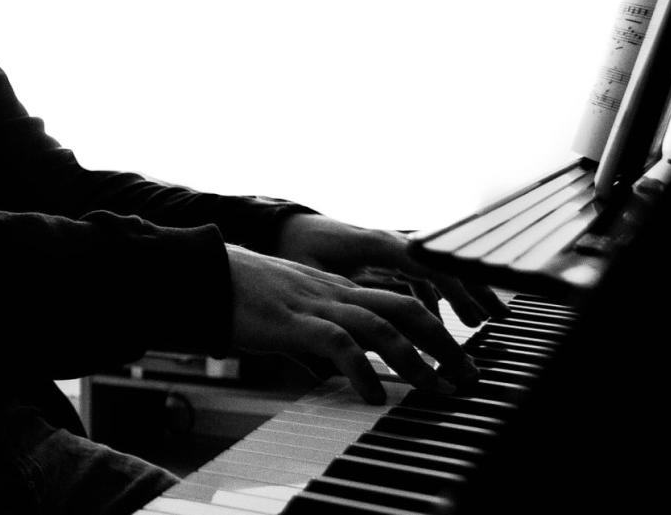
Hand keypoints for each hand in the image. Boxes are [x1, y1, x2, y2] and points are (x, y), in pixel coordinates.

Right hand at [227, 245, 478, 403]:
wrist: (203, 274)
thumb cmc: (241, 296)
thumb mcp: (288, 316)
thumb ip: (313, 340)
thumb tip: (327, 371)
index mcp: (335, 289)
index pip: (397, 300)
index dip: (434, 325)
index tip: (457, 356)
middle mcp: (333, 292)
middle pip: (404, 307)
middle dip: (442, 341)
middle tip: (467, 375)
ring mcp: (315, 304)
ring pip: (381, 324)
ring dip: (416, 359)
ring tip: (437, 389)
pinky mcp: (292, 321)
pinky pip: (337, 343)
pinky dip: (361, 370)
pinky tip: (373, 396)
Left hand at [274, 213, 506, 326]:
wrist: (283, 227)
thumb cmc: (295, 248)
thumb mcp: (310, 275)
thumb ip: (334, 301)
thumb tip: (355, 342)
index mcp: (379, 244)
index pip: (431, 264)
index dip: (456, 289)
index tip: (475, 318)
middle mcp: (392, 243)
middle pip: (445, 264)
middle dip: (474, 290)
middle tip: (498, 322)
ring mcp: (392, 251)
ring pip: (437, 272)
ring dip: (461, 295)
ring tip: (481, 325)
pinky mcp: (387, 261)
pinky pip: (423, 278)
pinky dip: (438, 298)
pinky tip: (441, 324)